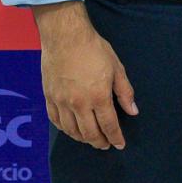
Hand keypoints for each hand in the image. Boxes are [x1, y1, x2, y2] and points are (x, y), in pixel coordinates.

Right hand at [33, 1, 136, 149]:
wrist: (65, 37)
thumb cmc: (94, 50)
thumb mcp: (117, 68)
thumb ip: (125, 93)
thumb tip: (133, 111)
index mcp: (98, 97)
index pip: (109, 125)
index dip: (115, 138)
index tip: (120, 145)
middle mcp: (78, 104)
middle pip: (89, 133)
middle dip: (99, 142)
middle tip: (106, 145)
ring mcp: (61, 102)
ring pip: (71, 130)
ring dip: (82, 138)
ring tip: (91, 139)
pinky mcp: (49, 97)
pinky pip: (55, 120)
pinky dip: (65, 129)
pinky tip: (71, 129)